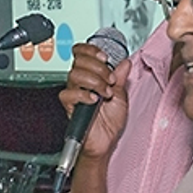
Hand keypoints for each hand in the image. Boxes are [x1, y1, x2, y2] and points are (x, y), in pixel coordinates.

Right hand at [59, 42, 131, 159]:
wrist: (106, 142)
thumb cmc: (110, 123)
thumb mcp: (121, 96)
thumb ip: (120, 78)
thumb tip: (124, 63)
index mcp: (91, 76)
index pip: (82, 53)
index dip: (91, 51)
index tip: (105, 57)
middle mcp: (81, 83)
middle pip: (79, 61)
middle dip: (98, 68)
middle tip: (110, 81)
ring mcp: (75, 94)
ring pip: (74, 75)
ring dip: (94, 81)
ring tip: (105, 93)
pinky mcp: (70, 107)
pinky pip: (68, 94)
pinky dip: (83, 94)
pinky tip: (94, 100)